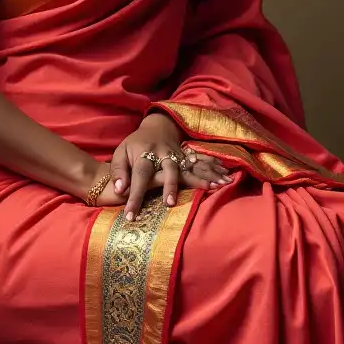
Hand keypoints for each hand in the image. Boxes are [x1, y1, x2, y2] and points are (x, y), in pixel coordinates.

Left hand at [111, 113, 232, 219]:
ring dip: (200, 177)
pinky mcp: (187, 157)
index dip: (135, 195)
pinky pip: (201, 164)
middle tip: (169, 203)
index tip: (131, 215)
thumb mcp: (120, 153)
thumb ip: (119, 171)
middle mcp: (163, 154)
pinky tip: (225, 179)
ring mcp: (178, 155)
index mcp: (143, 154)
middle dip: (170, 186)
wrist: (155, 127)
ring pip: (189, 166)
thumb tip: (119, 190)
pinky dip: (213, 171)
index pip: (139, 176)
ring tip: (213, 188)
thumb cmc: (134, 146)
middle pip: (168, 170)